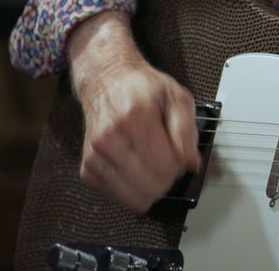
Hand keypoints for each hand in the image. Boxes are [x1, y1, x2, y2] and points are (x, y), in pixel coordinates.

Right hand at [67, 10, 199, 212]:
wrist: (107, 81)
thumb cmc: (143, 88)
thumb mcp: (177, 97)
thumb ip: (187, 131)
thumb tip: (191, 164)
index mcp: (135, 118)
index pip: (165, 166)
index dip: (180, 167)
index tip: (181, 158)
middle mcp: (110, 138)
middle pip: (151, 185)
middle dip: (168, 179)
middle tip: (168, 162)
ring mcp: (95, 155)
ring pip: (135, 197)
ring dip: (151, 188)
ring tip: (153, 166)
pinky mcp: (87, 168)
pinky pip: (118, 196)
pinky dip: (133, 188)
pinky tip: (136, 168)